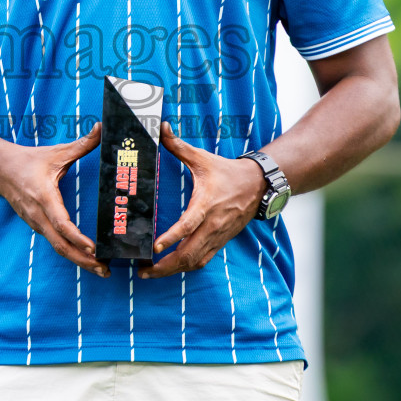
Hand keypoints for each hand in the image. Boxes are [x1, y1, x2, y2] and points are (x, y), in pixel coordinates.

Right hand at [0, 122, 108, 276]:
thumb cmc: (29, 160)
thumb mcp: (56, 152)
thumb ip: (82, 144)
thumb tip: (103, 128)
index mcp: (44, 197)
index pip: (61, 223)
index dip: (77, 238)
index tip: (94, 248)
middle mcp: (38, 215)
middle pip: (61, 245)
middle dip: (83, 260)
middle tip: (105, 269)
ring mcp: (36, 223)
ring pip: (58, 248)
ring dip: (79, 261)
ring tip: (101, 268)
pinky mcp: (37, 226)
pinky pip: (54, 243)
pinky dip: (71, 253)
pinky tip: (86, 258)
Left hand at [139, 121, 267, 279]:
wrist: (258, 185)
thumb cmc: (227, 171)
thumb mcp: (202, 158)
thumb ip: (178, 146)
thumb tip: (160, 127)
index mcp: (206, 204)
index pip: (188, 225)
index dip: (172, 237)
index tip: (155, 247)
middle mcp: (212, 225)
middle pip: (189, 253)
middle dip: (165, 266)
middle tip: (142, 270)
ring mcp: (217, 236)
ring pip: (195, 261)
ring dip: (173, 270)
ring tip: (151, 273)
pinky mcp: (220, 241)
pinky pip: (202, 260)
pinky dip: (186, 267)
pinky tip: (171, 269)